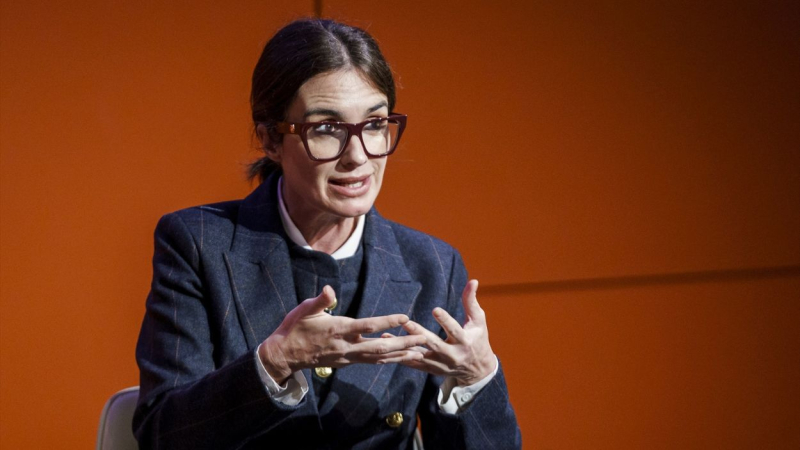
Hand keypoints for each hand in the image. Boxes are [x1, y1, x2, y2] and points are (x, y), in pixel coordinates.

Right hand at [258, 285, 426, 382]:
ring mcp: (348, 356)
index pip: (368, 326)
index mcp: (339, 330)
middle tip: (423, 338)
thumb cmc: (295, 327)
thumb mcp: (305, 309)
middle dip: (403, 343)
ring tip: (420, 352)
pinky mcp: (347, 361)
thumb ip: (321, 301)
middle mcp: (347, 346)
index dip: (387, 321)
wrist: (286, 354)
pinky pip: (371, 361)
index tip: (405, 317)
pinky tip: (398, 355)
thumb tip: (329, 290)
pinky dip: (387, 358)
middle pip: (380, 346)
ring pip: (379, 357)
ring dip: (400, 354)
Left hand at [388, 280, 495, 385]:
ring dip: (404, 346)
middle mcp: (453, 355)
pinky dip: (402, 357)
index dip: (445, 320)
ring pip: (420, 355)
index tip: (435, 309)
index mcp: (464, 341)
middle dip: (420, 333)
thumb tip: (473, 281)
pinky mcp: (433, 370)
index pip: (454, 330)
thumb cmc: (478, 339)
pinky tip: (388, 349)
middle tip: (406, 323)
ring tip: (387, 335)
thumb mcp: (478, 321)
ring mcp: (441, 364)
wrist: (478, 370)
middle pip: (434, 344)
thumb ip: (471, 301)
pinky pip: (415, 364)